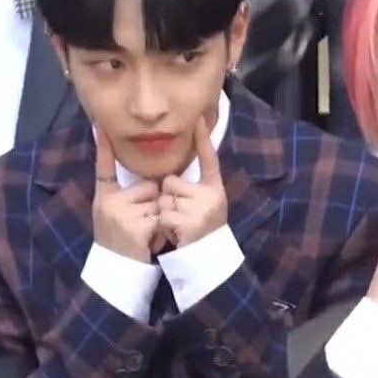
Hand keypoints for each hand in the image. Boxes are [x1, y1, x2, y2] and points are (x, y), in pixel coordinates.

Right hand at [92, 126, 164, 261]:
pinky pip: (161, 217)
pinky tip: (147, 242)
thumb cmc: (120, 241)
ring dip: (158, 218)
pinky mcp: (136, 226)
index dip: (103, 146)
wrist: (117, 271)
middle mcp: (110, 202)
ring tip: (144, 234)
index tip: (100, 124)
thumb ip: (122, 195)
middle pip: (150, 186)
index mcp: (104, 196)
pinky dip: (160, 231)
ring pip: (158, 202)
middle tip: (141, 224)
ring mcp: (122, 214)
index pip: (104, 167)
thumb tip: (144, 179)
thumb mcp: (112, 214)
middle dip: (153, 203)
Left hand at [158, 116, 227, 247]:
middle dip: (168, 198)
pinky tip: (176, 234)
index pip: (209, 159)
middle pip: (171, 182)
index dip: (204, 139)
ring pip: (165, 199)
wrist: (207, 258)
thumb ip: (191, 188)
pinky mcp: (189, 222)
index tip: (198, 118)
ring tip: (179, 226)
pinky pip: (163, 214)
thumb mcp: (202, 205)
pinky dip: (164, 226)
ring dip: (165, 214)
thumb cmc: (199, 229)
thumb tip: (169, 176)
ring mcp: (201, 208)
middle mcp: (211, 195)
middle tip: (181, 216)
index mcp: (214, 188)